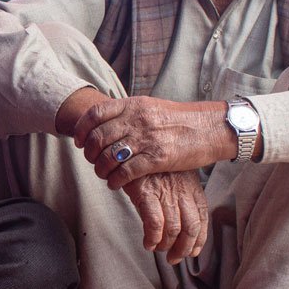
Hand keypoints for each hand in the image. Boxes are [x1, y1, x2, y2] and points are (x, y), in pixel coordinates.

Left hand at [71, 95, 233, 184]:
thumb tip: (106, 119)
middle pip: (98, 137)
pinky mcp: (158, 158)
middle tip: (90, 160)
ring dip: (100, 168)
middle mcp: (137, 120)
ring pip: (109, 156)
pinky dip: (115, 180)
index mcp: (134, 104)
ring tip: (102, 173)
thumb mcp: (152, 106)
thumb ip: (129, 112)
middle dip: (89, 152)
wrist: (210, 128)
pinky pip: (126, 172)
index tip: (78, 140)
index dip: (81, 129)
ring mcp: (147, 138)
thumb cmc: (181, 119)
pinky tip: (114, 184)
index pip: (96, 114)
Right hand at [125, 171, 209, 264]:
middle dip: (183, 248)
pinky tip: (147, 242)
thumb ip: (179, 194)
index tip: (192, 251)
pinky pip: (154, 224)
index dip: (199, 238)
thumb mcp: (173, 174)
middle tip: (173, 257)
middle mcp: (182, 191)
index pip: (202, 217)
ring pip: (173, 229)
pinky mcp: (146, 193)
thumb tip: (180, 222)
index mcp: (192, 187)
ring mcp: (165, 192)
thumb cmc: (151, 162)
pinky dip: (152, 238)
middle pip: (191, 227)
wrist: (131, 145)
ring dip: (166, 245)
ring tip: (157, 248)